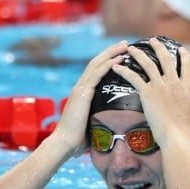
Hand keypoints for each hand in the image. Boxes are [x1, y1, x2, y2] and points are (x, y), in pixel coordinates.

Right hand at [52, 40, 127, 155]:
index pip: (96, 71)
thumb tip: (114, 125)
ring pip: (97, 64)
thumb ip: (100, 119)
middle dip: (111, 52)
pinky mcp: (82, 94)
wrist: (64, 144)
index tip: (121, 54)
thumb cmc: (77, 140)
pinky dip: (109, 65)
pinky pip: (97, 74)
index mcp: (82, 94)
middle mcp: (80, 87)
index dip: (107, 61)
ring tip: (125, 46)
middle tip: (125, 44)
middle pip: (97, 63)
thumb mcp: (92, 125)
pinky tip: (120, 59)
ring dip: (112, 53)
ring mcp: (80, 89)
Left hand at [113, 38, 189, 146]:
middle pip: (166, 59)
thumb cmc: (189, 132)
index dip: (184, 56)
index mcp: (187, 88)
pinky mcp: (147, 93)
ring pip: (148, 64)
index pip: (187, 66)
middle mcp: (174, 83)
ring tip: (131, 48)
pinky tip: (116, 66)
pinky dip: (124, 71)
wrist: (177, 137)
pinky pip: (134, 78)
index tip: (181, 49)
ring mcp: (160, 86)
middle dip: (158, 47)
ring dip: (139, 54)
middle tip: (152, 40)